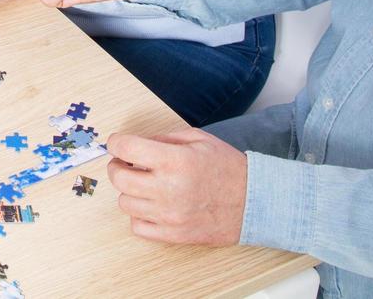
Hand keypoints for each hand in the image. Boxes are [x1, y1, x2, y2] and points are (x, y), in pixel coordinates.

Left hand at [106, 129, 247, 245]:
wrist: (256, 201)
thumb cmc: (228, 168)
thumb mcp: (197, 139)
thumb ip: (163, 138)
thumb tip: (135, 144)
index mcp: (175, 160)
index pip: (126, 148)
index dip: (117, 143)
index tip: (117, 143)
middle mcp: (169, 189)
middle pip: (119, 179)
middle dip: (117, 167)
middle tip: (125, 163)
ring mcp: (170, 215)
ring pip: (125, 204)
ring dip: (129, 192)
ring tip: (144, 185)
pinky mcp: (174, 235)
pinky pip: (138, 227)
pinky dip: (139, 215)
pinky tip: (151, 205)